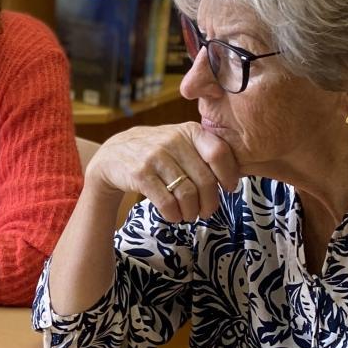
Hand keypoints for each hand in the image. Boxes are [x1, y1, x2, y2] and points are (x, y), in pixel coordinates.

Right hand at [85, 123, 241, 221]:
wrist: (113, 154)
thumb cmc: (156, 152)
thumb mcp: (180, 141)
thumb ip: (204, 151)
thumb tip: (233, 177)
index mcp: (190, 131)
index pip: (219, 154)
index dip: (228, 175)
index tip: (229, 189)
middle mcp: (174, 141)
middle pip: (205, 180)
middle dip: (210, 202)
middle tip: (207, 212)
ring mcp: (156, 157)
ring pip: (187, 193)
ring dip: (191, 211)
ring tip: (189, 215)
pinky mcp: (140, 174)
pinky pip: (166, 201)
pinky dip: (173, 214)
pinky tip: (173, 216)